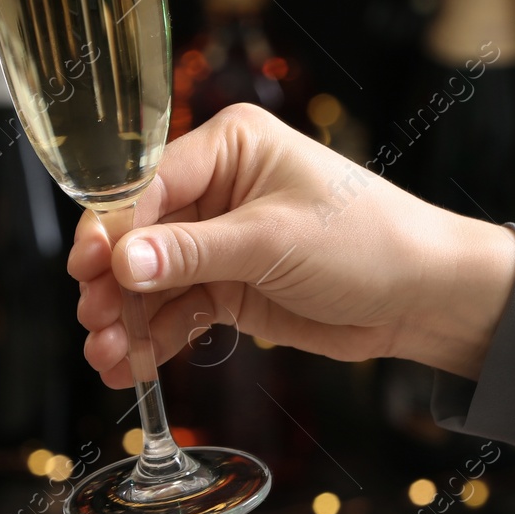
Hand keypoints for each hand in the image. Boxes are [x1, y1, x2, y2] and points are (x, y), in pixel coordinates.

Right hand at [69, 103, 514, 387]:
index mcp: (229, 146)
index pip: (148, 182)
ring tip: (106, 356)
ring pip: (152, 279)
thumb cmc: (369, 241)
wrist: (427, 298)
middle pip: (140, 233)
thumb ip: (191, 253)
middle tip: (94, 320)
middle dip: (113, 281)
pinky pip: (177, 310)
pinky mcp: (229, 286)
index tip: (87, 267)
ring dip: (127, 318)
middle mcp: (218, 187)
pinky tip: (130, 367)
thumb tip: (120, 262)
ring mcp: (220, 240)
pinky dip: (154, 338)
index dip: (112, 226)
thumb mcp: (272, 241)